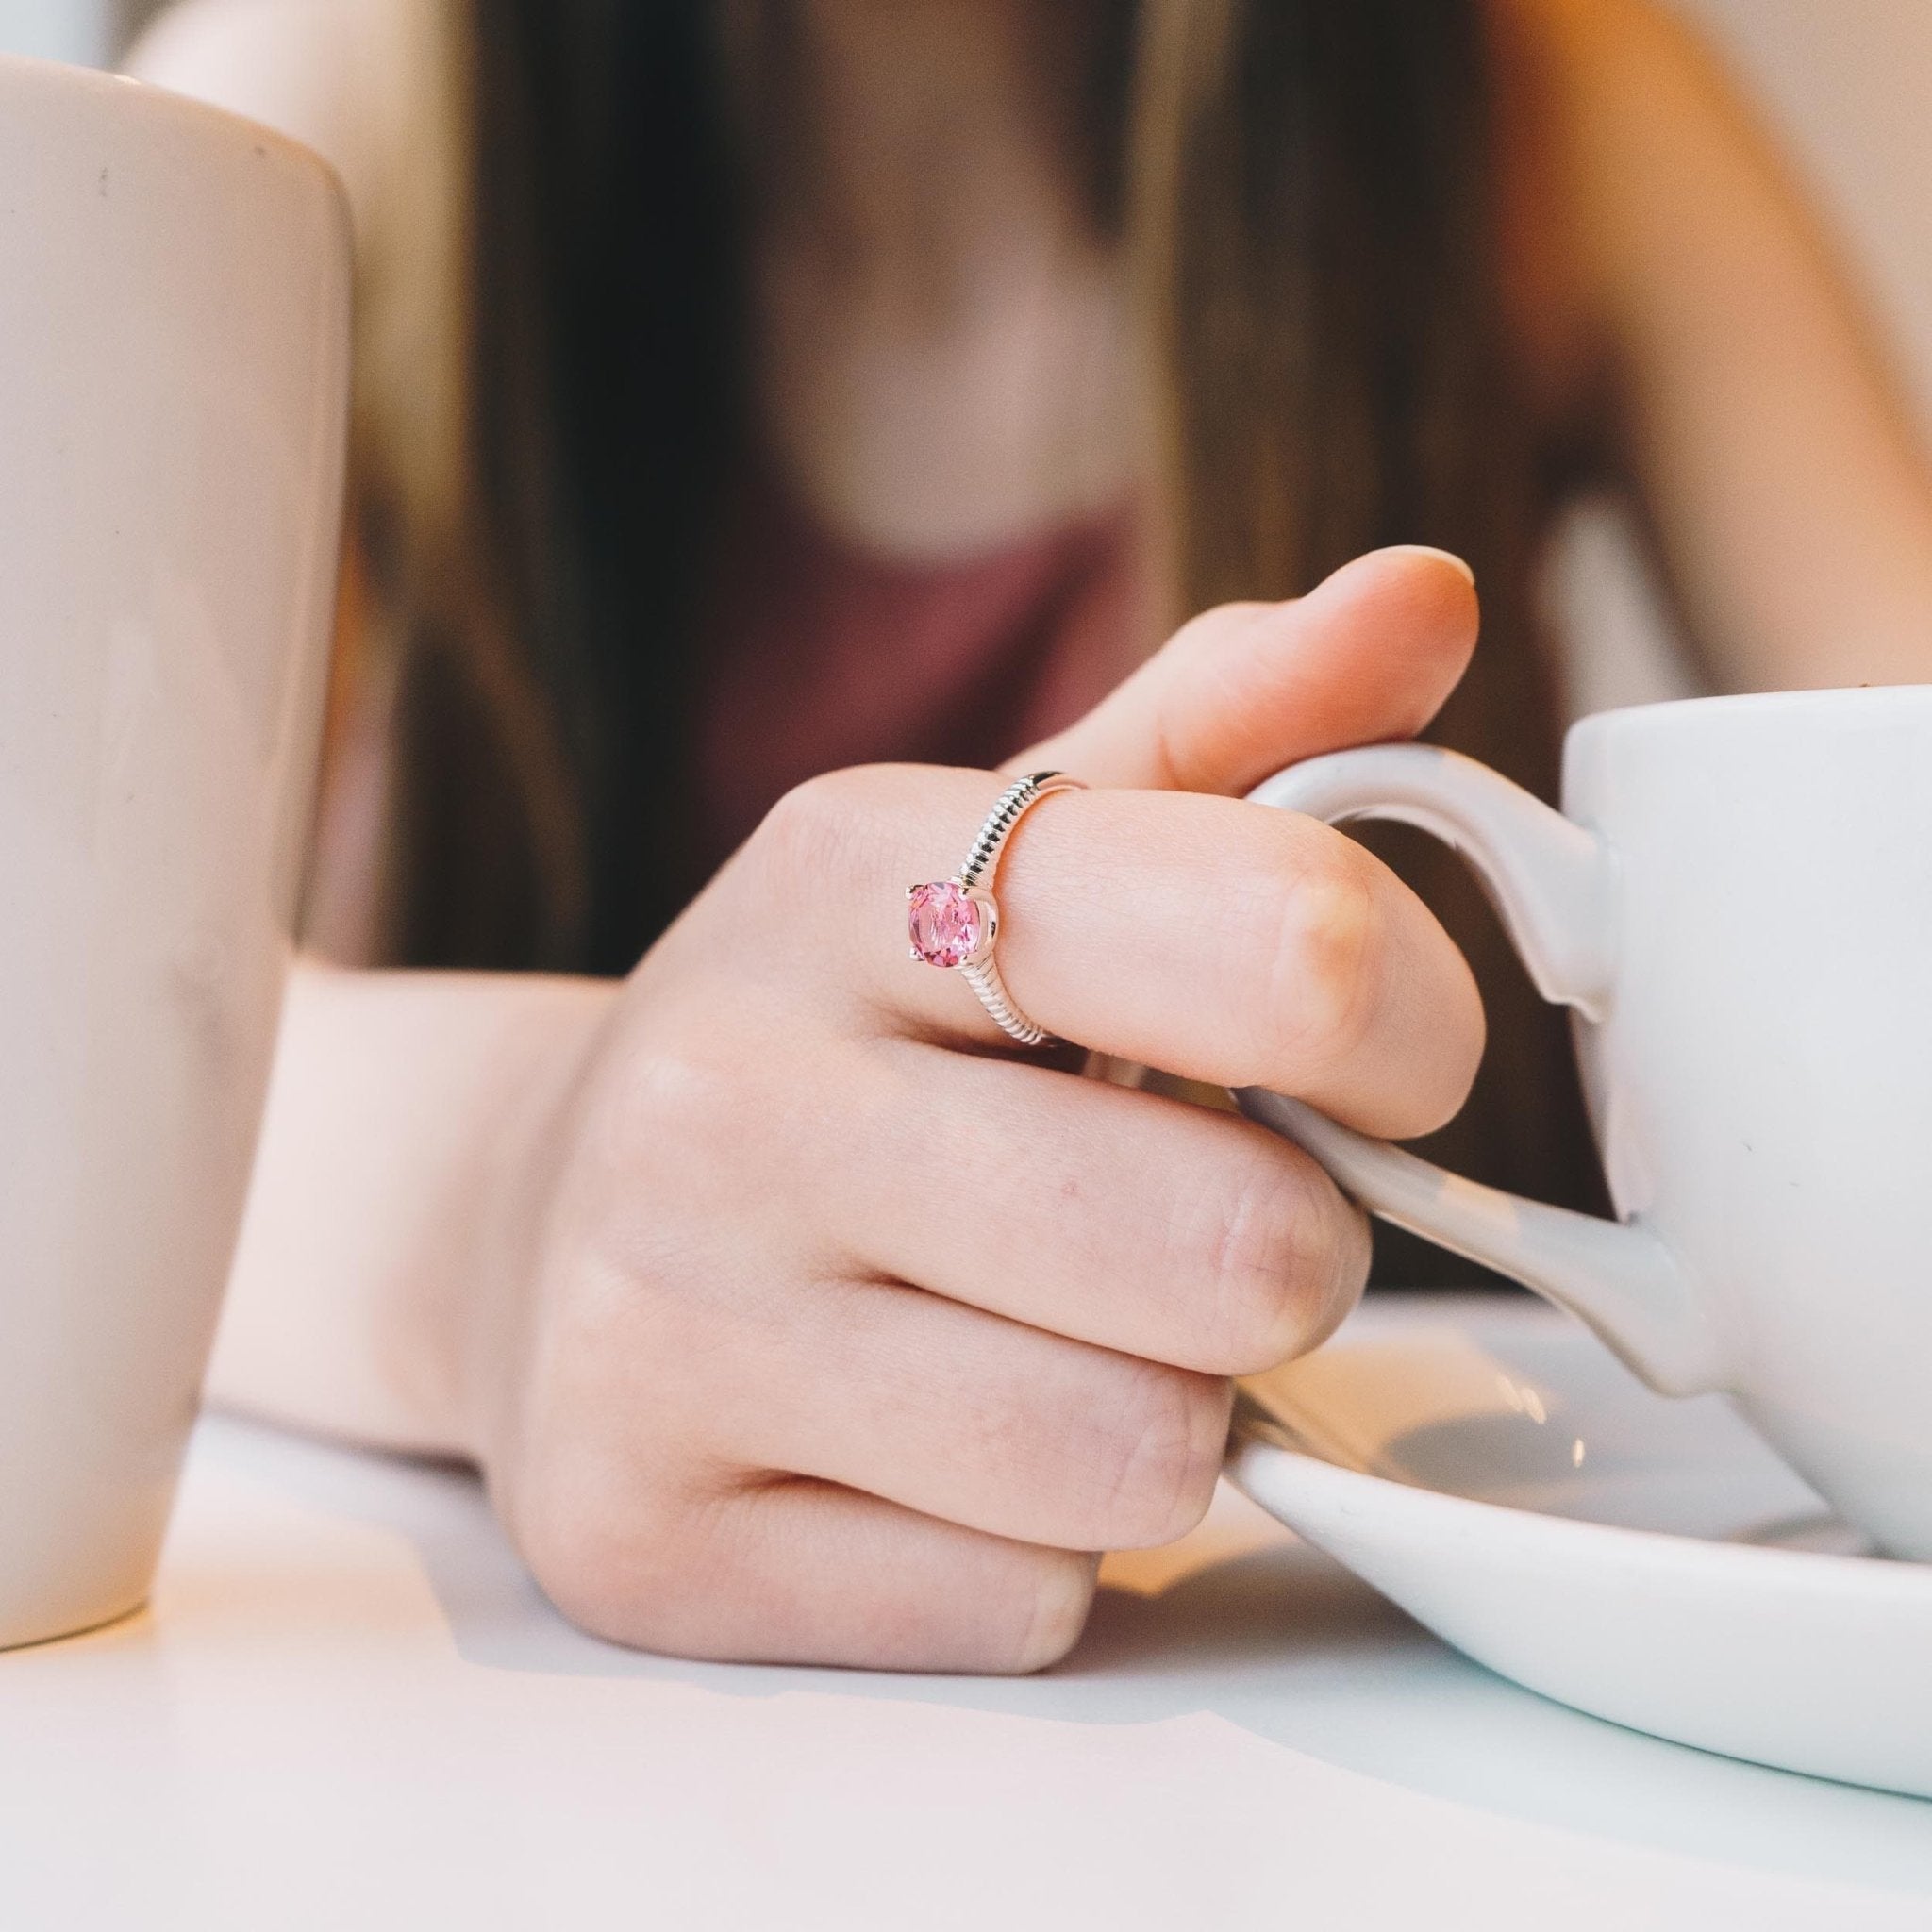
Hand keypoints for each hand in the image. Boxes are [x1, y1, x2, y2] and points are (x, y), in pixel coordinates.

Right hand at [458, 548, 1483, 1670]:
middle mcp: (724, 1096)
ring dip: (1163, 1413)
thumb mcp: (1004, 844)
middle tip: (1199, 1226)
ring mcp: (661, 1333)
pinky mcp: (647, 1543)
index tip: (1383, 1063)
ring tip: (1056, 1336)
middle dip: (1278, 1254)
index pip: (1272, 937)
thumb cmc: (844, 1033)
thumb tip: (1424, 596)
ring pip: (1138, 1457)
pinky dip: (1035, 1542)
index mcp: (847, 874)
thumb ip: (1231, 730)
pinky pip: (1020, 1601)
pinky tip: (929, 1449)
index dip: (1402, 1020)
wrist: (541, 1222)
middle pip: (1232, 1247)